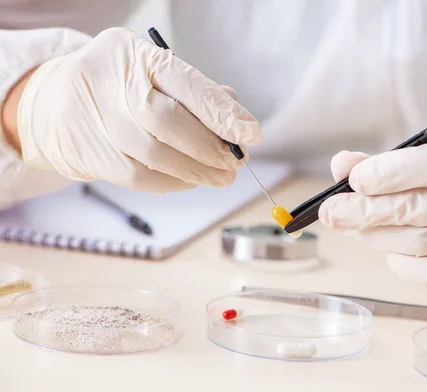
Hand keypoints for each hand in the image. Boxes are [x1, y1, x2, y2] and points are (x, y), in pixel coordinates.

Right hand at [17, 27, 260, 190]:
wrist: (55, 103)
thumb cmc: (122, 88)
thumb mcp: (155, 74)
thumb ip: (196, 93)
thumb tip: (236, 123)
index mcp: (134, 54)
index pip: (186, 84)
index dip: (221, 113)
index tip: (251, 134)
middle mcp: (109, 81)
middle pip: (166, 122)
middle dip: (209, 148)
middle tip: (236, 163)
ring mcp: (94, 119)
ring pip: (154, 155)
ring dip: (196, 172)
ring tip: (222, 177)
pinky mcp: (89, 153)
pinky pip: (139, 177)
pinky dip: (174, 182)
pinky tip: (191, 180)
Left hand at [319, 132, 426, 288]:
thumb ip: (391, 160)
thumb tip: (341, 166)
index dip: (391, 172)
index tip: (354, 179)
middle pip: (426, 211)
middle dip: (367, 212)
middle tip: (331, 212)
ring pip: (424, 245)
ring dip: (377, 237)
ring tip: (352, 227)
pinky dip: (401, 263)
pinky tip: (388, 248)